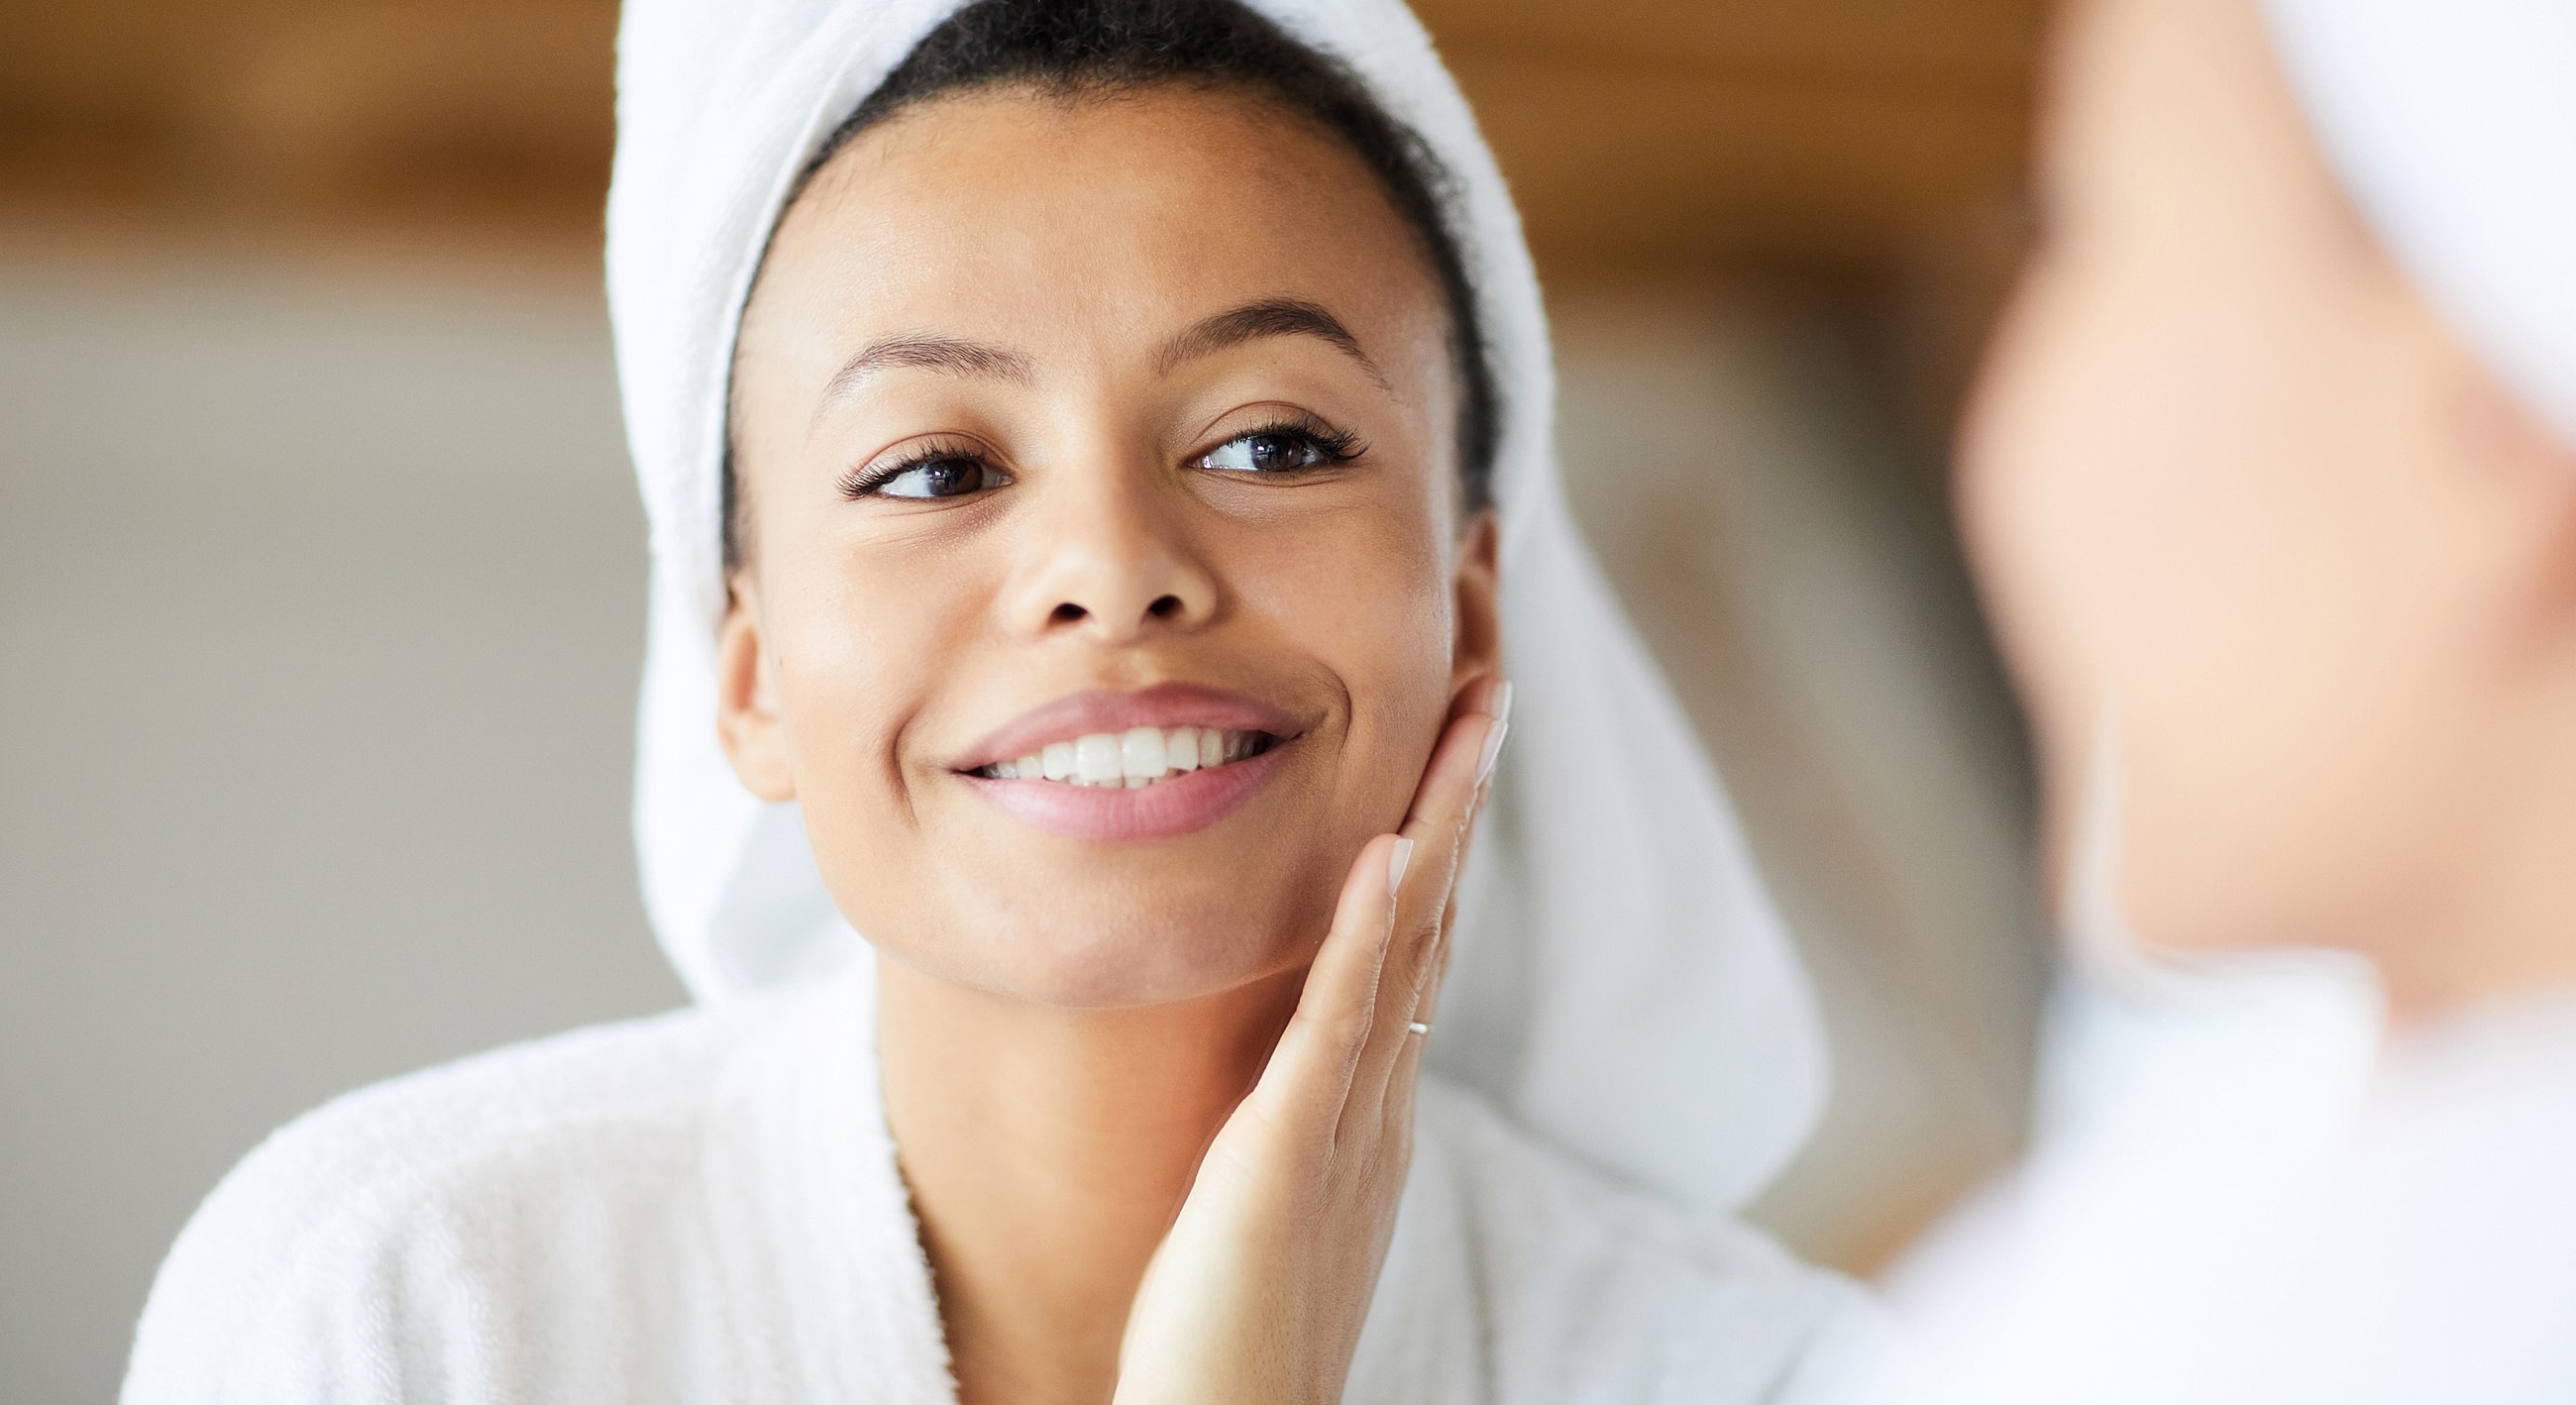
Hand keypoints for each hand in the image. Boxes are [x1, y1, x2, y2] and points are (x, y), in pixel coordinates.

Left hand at [1112, 678, 1510, 1404]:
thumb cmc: (1232, 1331)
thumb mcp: (1279, 1191)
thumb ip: (1301, 1109)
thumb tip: (1307, 1045)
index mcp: (1372, 1098)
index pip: (1421, 929)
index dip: (1444, 819)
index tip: (1461, 715)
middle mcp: (1381, 1096)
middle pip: (1439, 909)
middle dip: (1466, 783)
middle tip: (1493, 666)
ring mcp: (1346, 1123)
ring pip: (1409, 945)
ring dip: (1441, 822)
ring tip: (1470, 711)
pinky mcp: (1285, 1158)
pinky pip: (1333, 1029)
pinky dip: (1366, 936)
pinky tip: (1386, 854)